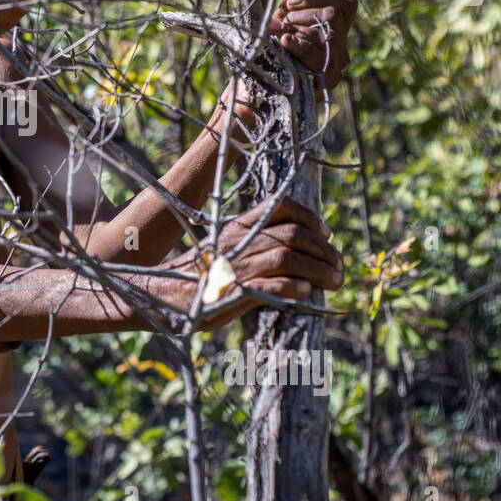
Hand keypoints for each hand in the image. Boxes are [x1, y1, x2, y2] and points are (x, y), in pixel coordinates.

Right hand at [145, 196, 343, 331]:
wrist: (162, 294)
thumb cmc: (197, 274)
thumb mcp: (222, 247)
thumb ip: (251, 242)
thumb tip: (291, 248)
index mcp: (237, 225)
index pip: (281, 206)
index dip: (310, 217)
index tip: (326, 232)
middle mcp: (239, 241)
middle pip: (294, 233)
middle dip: (324, 249)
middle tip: (338, 266)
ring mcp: (236, 265)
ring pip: (289, 258)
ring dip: (318, 270)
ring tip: (334, 282)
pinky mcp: (234, 292)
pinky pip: (273, 285)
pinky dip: (294, 287)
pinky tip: (307, 293)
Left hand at [268, 0, 356, 93]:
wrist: (259, 79)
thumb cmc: (273, 44)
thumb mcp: (282, 15)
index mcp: (336, 27)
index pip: (345, 3)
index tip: (290, 3)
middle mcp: (341, 44)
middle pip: (336, 14)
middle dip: (306, 11)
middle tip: (284, 19)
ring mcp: (337, 63)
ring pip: (330, 35)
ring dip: (299, 28)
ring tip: (278, 31)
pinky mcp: (328, 79)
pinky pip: (319, 57)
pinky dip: (300, 46)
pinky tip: (285, 42)